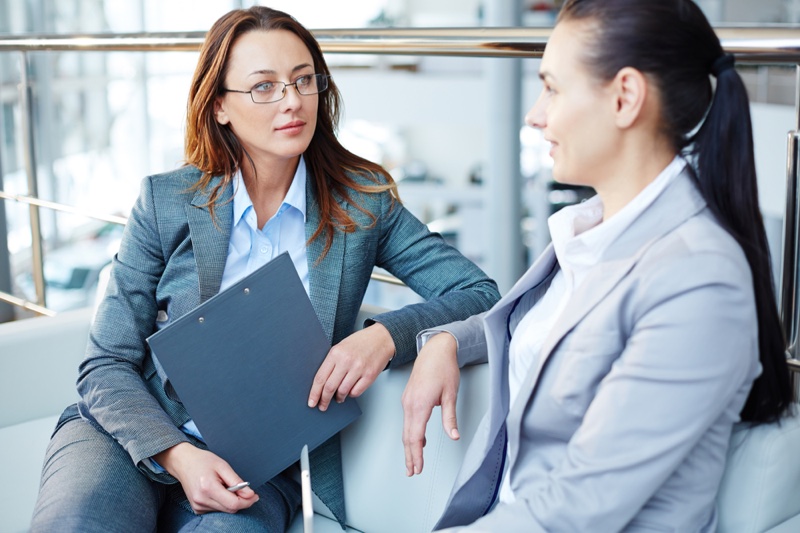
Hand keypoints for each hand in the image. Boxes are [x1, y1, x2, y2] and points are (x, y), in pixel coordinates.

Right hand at [154, 442, 258, 513]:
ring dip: (231, 501)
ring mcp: (198, 506)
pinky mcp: (197, 508)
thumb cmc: (203, 461)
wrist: (183, 462)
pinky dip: (223, 502)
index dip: (247, 501)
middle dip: (241, 501)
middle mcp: (201, 500)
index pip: (233, 504)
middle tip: (246, 490)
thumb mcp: (223, 465)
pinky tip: (218, 490)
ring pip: (224, 510)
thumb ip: (236, 481)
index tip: (255, 496)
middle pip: (230, 509)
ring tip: (226, 485)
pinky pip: (217, 509)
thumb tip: (249, 494)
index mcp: (208, 487)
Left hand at [308, 322, 394, 410]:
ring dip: (339, 398)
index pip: (320, 378)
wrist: (381, 338)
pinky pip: (356, 392)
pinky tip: (350, 391)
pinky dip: (351, 394)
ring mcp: (359, 368)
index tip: (312, 402)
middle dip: (324, 400)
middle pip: (330, 387)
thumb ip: (331, 363)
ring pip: (343, 392)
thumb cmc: (360, 342)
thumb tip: (321, 384)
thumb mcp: (341, 347)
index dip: (314, 393)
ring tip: (338, 398)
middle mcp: (346, 361)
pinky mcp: (369, 375)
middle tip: (322, 406)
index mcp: (336, 353)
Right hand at [401, 332, 459, 475]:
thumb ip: (450, 417)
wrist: (435, 349)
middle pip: (407, 436)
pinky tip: (418, 440)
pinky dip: (410, 433)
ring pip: (406, 429)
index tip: (418, 468)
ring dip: (409, 446)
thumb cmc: (443, 367)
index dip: (416, 455)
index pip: (415, 436)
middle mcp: (409, 404)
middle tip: (412, 471)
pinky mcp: (409, 398)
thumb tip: (453, 435)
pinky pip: (407, 420)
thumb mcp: (450, 394)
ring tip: (412, 461)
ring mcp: (407, 401)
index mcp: (419, 404)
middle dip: (409, 455)